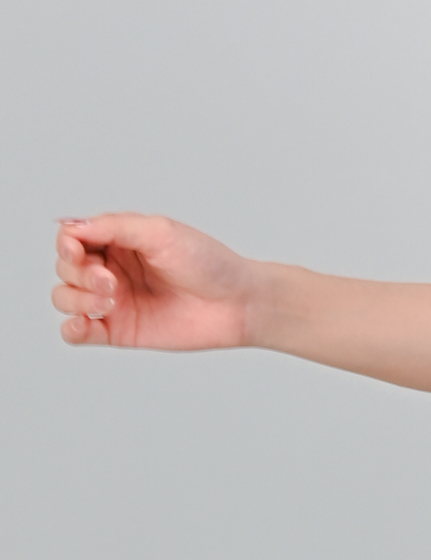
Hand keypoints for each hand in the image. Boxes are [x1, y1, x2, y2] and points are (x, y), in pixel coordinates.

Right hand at [52, 214, 256, 350]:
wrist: (238, 303)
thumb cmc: (208, 263)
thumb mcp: (161, 232)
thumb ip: (114, 226)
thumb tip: (70, 226)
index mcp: (119, 240)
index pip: (71, 239)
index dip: (67, 246)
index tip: (79, 252)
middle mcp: (112, 269)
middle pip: (65, 269)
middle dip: (79, 275)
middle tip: (112, 282)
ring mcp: (114, 301)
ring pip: (65, 298)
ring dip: (77, 299)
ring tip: (111, 302)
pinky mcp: (119, 331)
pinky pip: (77, 333)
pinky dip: (71, 329)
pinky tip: (85, 324)